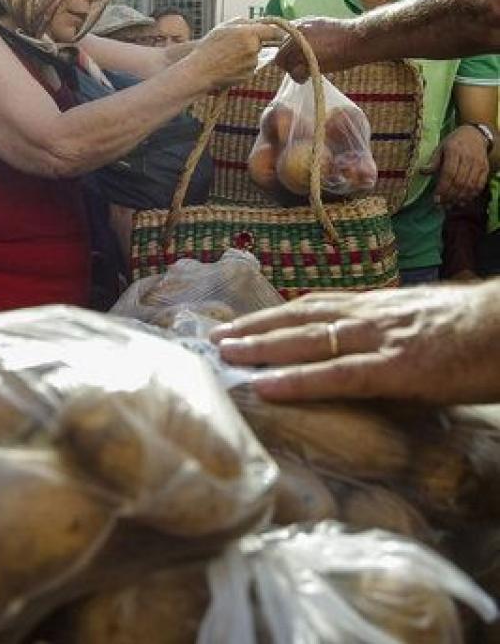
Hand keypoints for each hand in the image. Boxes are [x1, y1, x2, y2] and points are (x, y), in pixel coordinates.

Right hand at [189, 21, 282, 89]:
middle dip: (253, 43)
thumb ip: (244, 22)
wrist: (201, 71)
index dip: (277, 32)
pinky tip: (229, 65)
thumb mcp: (225, 27)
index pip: (274, 32)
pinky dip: (242, 66)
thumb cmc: (209, 48)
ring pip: (255, 56)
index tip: (277, 33)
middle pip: (261, 44)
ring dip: (246, 55)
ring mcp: (252, 64)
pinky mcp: (248, 76)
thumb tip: (259, 23)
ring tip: (228, 56)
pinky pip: (250, 68)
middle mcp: (253, 49)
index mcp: (249, 34)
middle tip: (235, 45)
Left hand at [209, 281, 499, 403]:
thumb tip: (360, 344)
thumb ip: (386, 329)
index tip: (244, 322)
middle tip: (216, 338)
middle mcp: (369, 316)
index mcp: (376, 307)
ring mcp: (380, 340)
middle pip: (300, 318)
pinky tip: (266, 384)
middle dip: (255, 328)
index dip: (275, 315)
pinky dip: (297, 379)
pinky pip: (337, 375)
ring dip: (262, 346)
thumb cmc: (475, 329)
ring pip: (308, 340)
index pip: (314, 306)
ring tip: (226, 353)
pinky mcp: (398, 369)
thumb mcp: (421, 321)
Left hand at [273, 18, 357, 81]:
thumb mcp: (321, 28)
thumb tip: (294, 48)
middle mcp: (296, 32)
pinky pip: (294, 72)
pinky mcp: (305, 57)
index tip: (294, 60)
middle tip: (302, 69)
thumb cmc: (345, 37)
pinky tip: (309, 76)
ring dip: (295, 72)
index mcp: (299, 24)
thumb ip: (305, 36)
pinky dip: (301, 77)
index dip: (286, 54)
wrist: (358, 39)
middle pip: (280, 55)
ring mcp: (299, 44)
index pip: (281, 42)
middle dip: (289, 65)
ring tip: (307, 72)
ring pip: (285, 65)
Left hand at [420, 125, 489, 205]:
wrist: (475, 134)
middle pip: (459, 181)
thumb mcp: (441, 147)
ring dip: (459, 198)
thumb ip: (433, 161)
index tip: (436, 198)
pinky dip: (471, 195)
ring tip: (450, 205)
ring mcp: (478, 163)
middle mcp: (468, 158)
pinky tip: (463, 201)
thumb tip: (422, 172)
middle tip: (441, 205)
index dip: (442, 188)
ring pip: (470, 185)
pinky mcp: (485, 168)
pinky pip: (479, 184)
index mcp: (454, 151)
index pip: (449, 173)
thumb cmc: (454, 142)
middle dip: (449, 196)